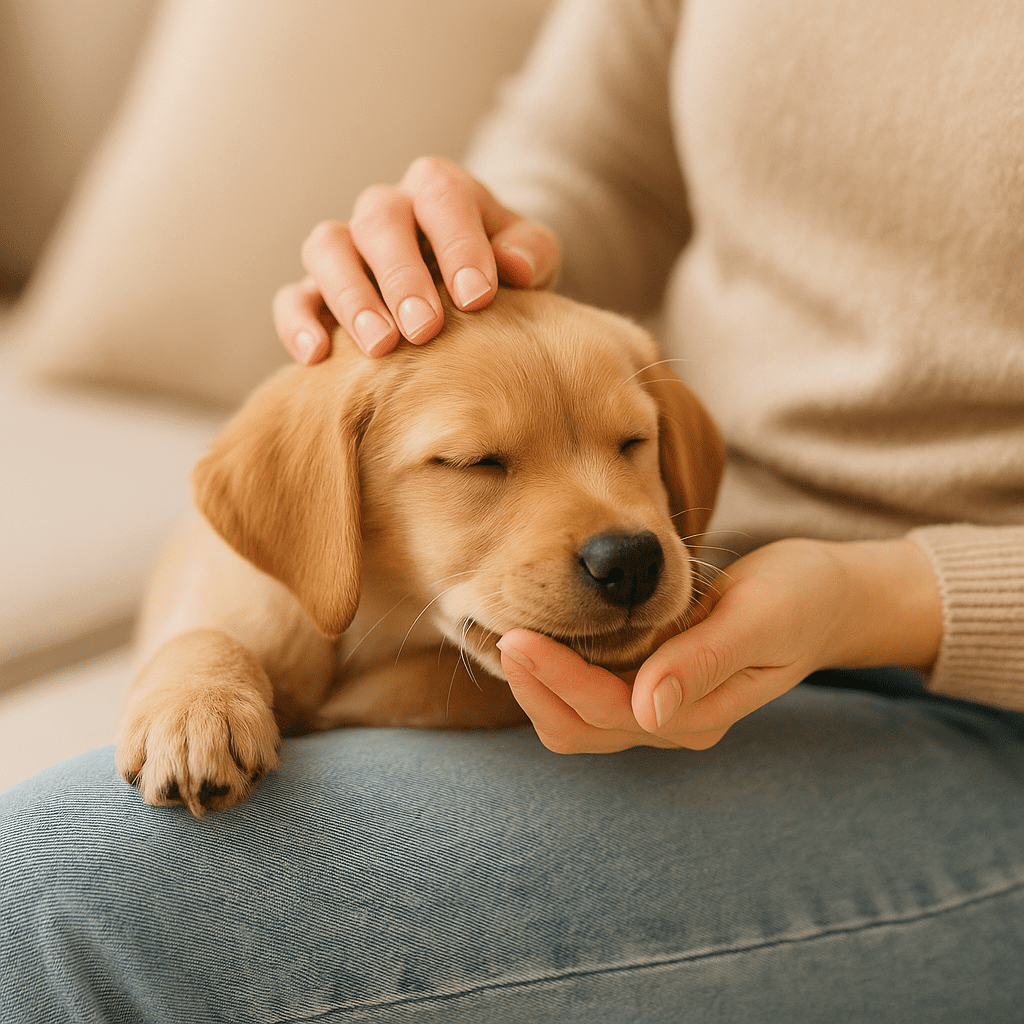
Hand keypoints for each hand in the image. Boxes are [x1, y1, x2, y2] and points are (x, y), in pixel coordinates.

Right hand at [273, 156, 559, 362]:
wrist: (468, 295)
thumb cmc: (500, 273)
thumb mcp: (530, 256)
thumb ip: (531, 253)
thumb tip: (515, 267)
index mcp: (437, 190)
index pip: (441, 196)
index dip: (457, 244)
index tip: (477, 298)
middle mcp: (386, 210)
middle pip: (378, 221)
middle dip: (401, 276)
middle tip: (425, 328)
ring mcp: (347, 248)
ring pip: (328, 249)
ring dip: (351, 297)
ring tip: (379, 346)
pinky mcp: (317, 290)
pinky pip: (293, 295)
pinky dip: (298, 322)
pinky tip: (316, 356)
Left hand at [497, 538, 942, 752]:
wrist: (827, 597)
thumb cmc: (798, 598)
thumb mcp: (759, 619)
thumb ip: (704, 662)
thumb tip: (649, 712)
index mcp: (699, 713)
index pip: (609, 710)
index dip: (558, 679)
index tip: (515, 636)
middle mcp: (674, 721)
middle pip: (582, 726)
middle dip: (535, 686)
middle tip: (498, 630)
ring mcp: (662, 708)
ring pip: (580, 718)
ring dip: (539, 684)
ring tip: (507, 633)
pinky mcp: (653, 685)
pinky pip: (591, 694)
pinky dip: (557, 673)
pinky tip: (540, 635)